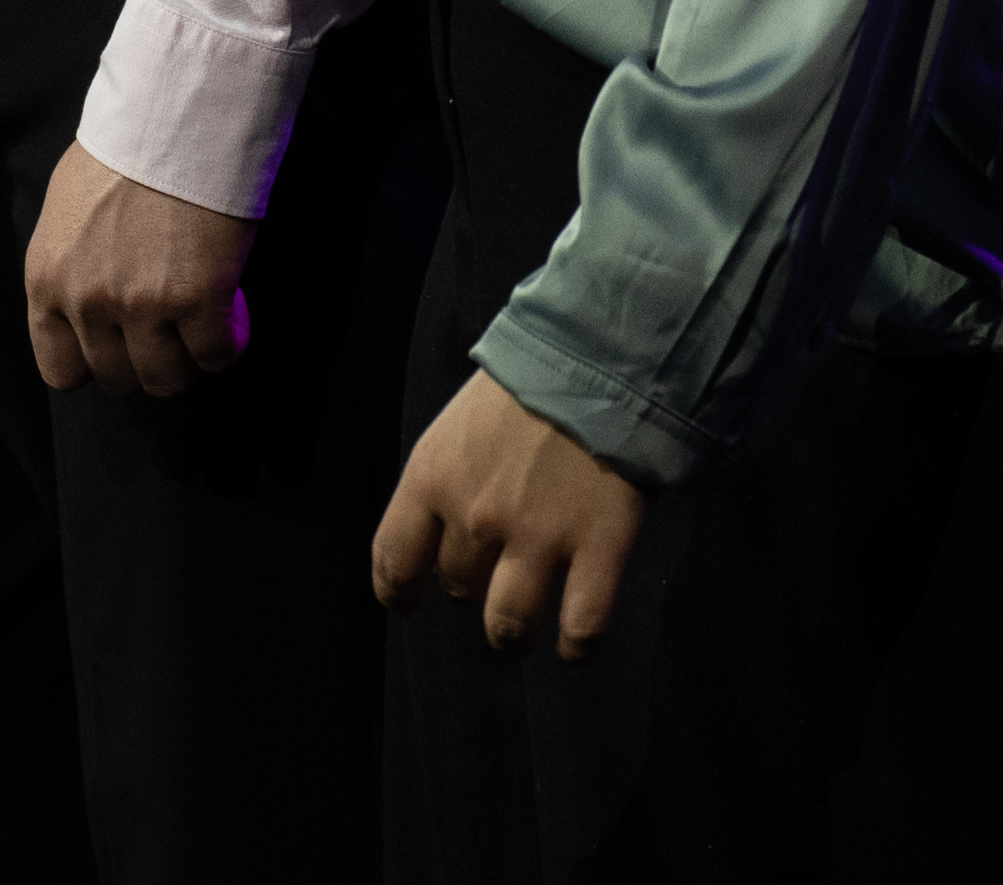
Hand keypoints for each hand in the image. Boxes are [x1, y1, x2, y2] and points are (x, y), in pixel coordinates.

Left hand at [23, 141, 256, 397]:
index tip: (119, 345)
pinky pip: (216, 356)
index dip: (95, 364)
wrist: (176, 111)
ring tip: (199, 325)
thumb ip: (70, 265)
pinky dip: (227, 342)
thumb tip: (87, 304)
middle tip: (168, 329)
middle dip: (145, 360)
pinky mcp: (199, 299)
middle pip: (117, 379)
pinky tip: (230, 312)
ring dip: (187, 360)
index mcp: (47, 278)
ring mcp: (143, 305)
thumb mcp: (66, 208)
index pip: (60, 370)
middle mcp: (87, 300)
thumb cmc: (125, 147)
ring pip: (166, 381)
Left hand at [369, 368, 647, 651]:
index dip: (398, 592)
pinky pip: (580, 629)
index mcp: (433, 476)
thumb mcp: (461, 421)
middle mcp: (477, 515)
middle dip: (474, 589)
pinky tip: (575, 647)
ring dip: (513, 637)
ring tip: (525, 633)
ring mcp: (539, 536)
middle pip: (460, 589)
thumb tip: (446, 532)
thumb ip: (447, 479)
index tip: (409, 602)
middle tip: (496, 573)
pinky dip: (576, 649)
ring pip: (509, 625)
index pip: (393, 561)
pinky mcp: (598, 548)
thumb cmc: (533, 380)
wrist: (609, 351)